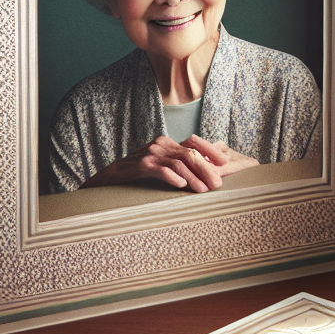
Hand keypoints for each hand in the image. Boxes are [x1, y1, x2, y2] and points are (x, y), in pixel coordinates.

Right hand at [81, 135, 253, 192]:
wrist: (110, 177)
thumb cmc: (138, 173)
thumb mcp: (160, 164)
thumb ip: (178, 163)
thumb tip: (204, 172)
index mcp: (167, 142)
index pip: (194, 143)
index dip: (211, 152)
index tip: (224, 162)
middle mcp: (161, 144)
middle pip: (190, 154)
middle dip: (206, 170)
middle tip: (217, 184)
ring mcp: (151, 154)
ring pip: (179, 164)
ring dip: (194, 178)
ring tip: (203, 191)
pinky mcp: (142, 165)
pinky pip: (162, 170)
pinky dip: (174, 178)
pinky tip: (182, 186)